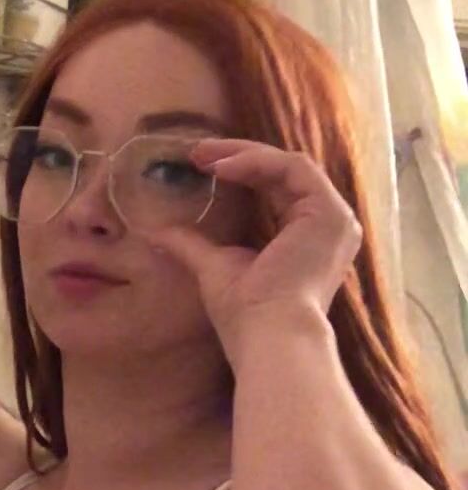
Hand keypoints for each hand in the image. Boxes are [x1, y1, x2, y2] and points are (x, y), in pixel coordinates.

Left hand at [144, 137, 363, 367]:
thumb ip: (192, 246)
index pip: (275, 189)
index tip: (200, 166)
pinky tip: (224, 167)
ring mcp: (334, 219)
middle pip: (283, 173)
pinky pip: (294, 169)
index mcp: (306, 238)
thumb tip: (155, 234)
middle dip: (238, 157)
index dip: (239, 172)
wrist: (268, 336)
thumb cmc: (245, 314)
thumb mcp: (213, 268)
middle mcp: (327, 226)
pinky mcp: (330, 213)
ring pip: (289, 165)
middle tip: (197, 153)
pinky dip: (258, 162)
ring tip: (204, 157)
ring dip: (245, 155)